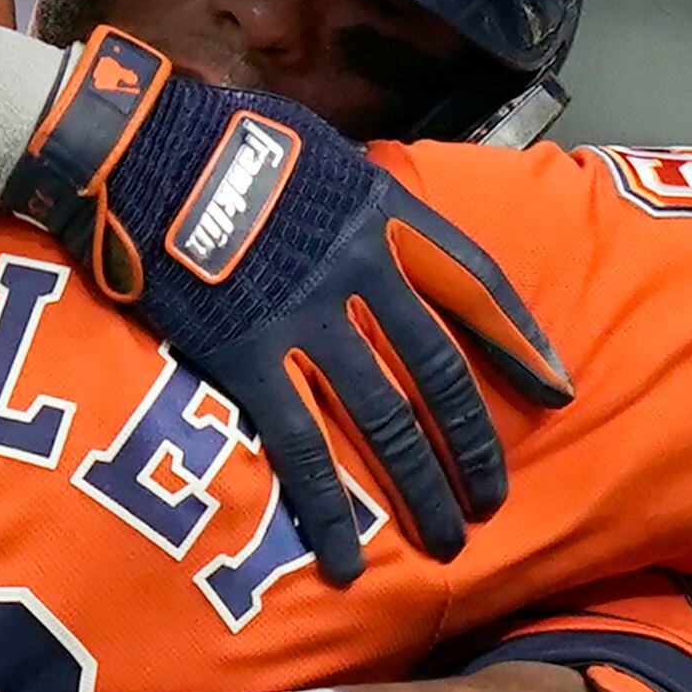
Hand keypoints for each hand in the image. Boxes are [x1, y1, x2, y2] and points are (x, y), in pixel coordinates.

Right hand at [5, 31, 570, 583]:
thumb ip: (355, 195)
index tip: (557, 389)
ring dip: (421, 487)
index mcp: (383, 212)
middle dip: (471, 444)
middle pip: (437, 372)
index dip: (520, 343)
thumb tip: (375, 220)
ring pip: (384, 419)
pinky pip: (300, 446)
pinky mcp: (246, 356)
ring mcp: (305, 318)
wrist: (134, 144)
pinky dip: (329, 509)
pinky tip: (349, 559)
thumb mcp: (313, 146)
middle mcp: (360, 271)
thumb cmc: (214, 132)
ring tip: (447, 542)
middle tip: (492, 502)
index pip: (475, 285)